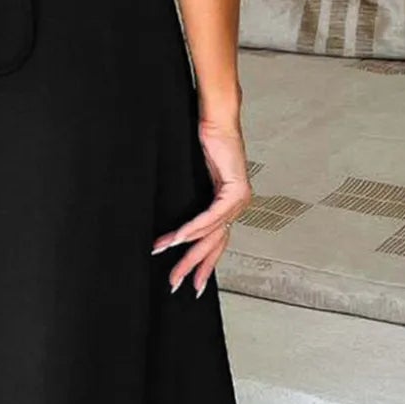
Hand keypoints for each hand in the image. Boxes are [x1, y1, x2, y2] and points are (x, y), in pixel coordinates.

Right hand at [150, 116, 250, 294]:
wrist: (216, 121)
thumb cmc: (205, 144)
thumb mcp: (195, 179)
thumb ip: (192, 203)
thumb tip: (174, 222)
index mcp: (228, 206)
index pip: (215, 242)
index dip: (201, 263)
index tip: (190, 282)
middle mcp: (238, 206)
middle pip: (214, 245)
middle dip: (194, 266)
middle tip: (175, 282)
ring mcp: (239, 200)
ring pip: (212, 233)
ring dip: (187, 247)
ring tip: (165, 255)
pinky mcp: (235, 189)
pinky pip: (212, 215)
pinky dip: (194, 227)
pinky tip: (178, 237)